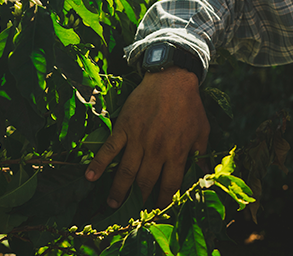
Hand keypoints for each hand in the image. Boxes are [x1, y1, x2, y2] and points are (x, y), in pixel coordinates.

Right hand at [84, 66, 209, 207]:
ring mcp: (138, 139)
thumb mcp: (202, 131)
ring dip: (118, 190)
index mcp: (176, 153)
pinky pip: (109, 149)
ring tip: (112, 204)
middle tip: (132, 213)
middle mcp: (156, 150)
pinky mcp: (124, 128)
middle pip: (145, 182)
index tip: (159, 211)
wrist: (172, 79)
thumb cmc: (190, 105)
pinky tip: (90, 178)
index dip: (164, 201)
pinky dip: (99, 164)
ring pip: (126, 171)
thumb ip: (200, 153)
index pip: (169, 185)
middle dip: (139, 200)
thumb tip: (203, 173)